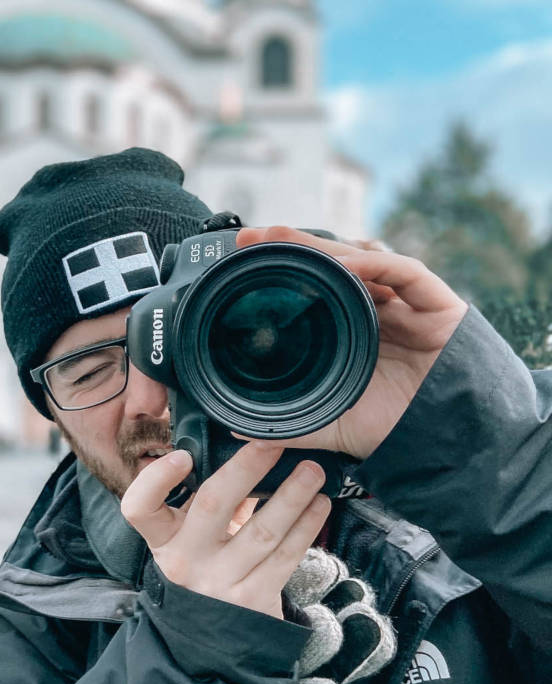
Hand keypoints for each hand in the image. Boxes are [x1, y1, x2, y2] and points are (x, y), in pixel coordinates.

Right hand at [121, 442, 331, 618]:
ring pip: (263, 531)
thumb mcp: (192, 537)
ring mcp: (221, 582)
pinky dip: (307, 526)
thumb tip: (242, 450)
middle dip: (247, 468)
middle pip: (213, 505)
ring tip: (313, 471)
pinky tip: (319, 505)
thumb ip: (208, 501)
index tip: (183, 456)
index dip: (157, 479)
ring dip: (292, 496)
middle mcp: (187, 561)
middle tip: (274, 442)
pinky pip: (286, 555)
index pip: (140, 508)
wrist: (213, 635)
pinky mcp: (255, 598)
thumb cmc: (205, 566)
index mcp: (164, 539)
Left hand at [235, 227, 468, 458]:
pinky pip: (406, 272)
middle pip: (333, 267)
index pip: (315, 288)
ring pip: (364, 261)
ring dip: (325, 246)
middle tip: (251, 235)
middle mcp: (378, 311)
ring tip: (284, 238)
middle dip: (292, 245)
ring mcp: (408, 305)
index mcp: (352, 331)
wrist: (447, 448)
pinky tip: (345, 261)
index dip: (282, 269)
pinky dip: (376, 263)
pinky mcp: (439, 305)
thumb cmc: (392, 432)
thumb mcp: (330, 425)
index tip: (240, 258)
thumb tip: (237, 428)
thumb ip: (287, 425)